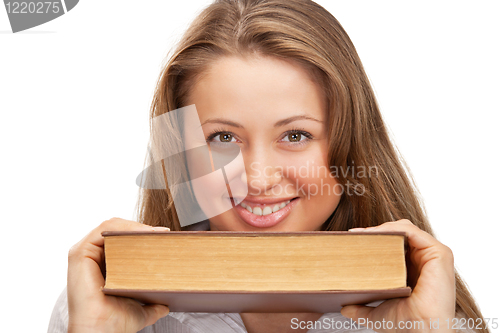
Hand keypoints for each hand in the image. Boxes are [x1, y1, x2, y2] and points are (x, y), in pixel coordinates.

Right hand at [67, 217, 170, 332]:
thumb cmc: (115, 323)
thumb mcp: (140, 308)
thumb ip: (152, 306)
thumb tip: (166, 305)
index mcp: (100, 266)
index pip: (121, 241)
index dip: (142, 236)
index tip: (165, 238)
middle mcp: (90, 258)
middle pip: (117, 233)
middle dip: (141, 230)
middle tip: (163, 234)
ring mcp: (83, 254)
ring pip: (111, 228)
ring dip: (135, 226)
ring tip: (156, 233)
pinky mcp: (80, 253)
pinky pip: (104, 230)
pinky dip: (124, 227)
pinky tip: (143, 233)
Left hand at [341, 219, 455, 332]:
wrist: (420, 332)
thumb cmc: (406, 324)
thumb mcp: (377, 312)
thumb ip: (361, 309)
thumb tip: (345, 308)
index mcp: (414, 269)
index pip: (394, 244)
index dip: (374, 239)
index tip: (352, 240)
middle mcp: (425, 260)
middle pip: (399, 234)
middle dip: (375, 232)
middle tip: (353, 235)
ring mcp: (433, 255)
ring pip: (404, 230)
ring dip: (381, 228)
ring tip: (361, 234)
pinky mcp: (439, 253)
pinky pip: (412, 231)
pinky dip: (392, 229)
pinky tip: (375, 234)